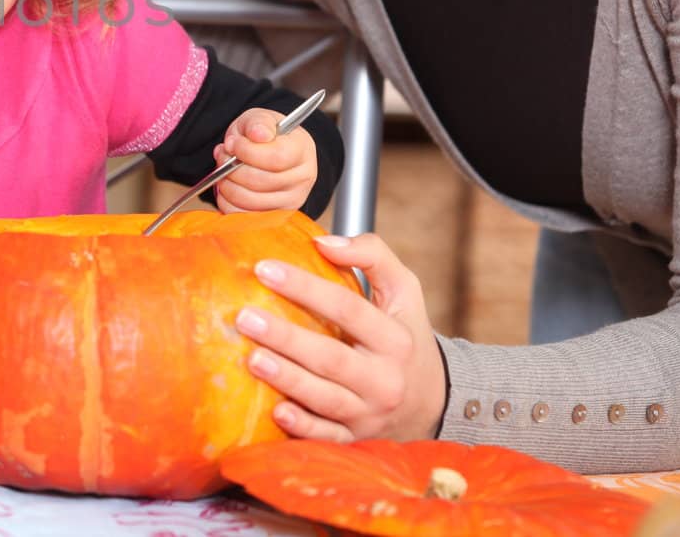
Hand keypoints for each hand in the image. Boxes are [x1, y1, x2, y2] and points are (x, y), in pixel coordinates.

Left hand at [213, 107, 317, 212]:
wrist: (267, 151)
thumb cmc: (263, 135)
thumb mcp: (259, 119)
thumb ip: (258, 123)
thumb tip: (258, 134)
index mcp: (302, 150)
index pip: (276, 158)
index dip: (247, 152)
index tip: (233, 143)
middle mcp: (303, 178)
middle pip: (262, 181)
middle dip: (232, 168)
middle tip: (222, 154)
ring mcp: (291, 201)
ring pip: (251, 201)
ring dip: (227, 184)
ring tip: (223, 169)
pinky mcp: (276, 216)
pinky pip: (243, 215)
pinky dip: (227, 201)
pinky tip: (227, 185)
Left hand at [233, 233, 446, 441]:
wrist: (433, 402)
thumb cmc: (405, 334)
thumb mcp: (404, 290)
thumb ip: (372, 255)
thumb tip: (324, 242)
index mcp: (395, 339)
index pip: (347, 308)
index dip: (305, 287)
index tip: (264, 268)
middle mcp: (384, 379)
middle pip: (331, 357)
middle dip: (286, 337)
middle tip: (245, 317)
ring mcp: (369, 413)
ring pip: (324, 398)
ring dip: (287, 379)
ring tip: (251, 358)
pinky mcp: (355, 438)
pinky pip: (326, 436)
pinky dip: (303, 426)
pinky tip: (276, 410)